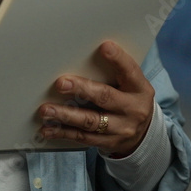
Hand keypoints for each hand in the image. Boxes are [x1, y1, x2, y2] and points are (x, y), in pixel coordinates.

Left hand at [37, 41, 155, 157]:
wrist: (144, 135)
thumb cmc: (130, 100)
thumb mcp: (131, 85)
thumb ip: (114, 73)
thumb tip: (81, 57)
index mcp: (139, 89)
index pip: (130, 71)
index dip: (118, 59)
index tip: (105, 47)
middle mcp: (133, 109)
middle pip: (105, 97)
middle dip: (81, 89)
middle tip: (60, 83)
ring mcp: (121, 129)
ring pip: (90, 121)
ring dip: (65, 115)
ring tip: (46, 110)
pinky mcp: (109, 143)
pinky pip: (83, 137)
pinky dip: (63, 132)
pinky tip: (48, 128)